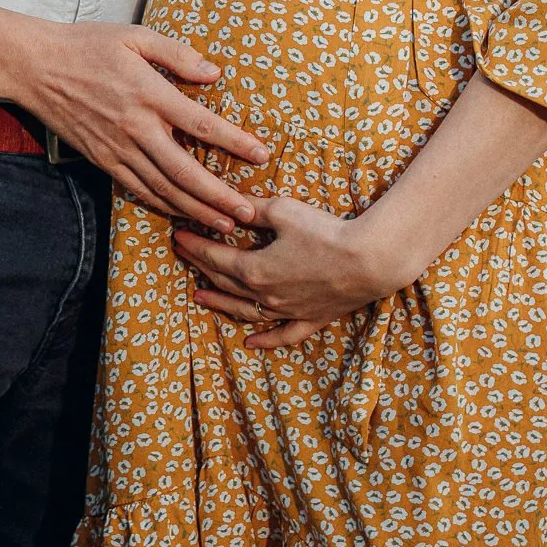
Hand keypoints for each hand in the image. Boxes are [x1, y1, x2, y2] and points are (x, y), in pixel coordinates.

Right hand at [23, 22, 270, 233]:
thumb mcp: (135, 37)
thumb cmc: (88, 45)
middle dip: (219, 196)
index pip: (201, 124)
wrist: (38, 67)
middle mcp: (135, 127)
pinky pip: (137, 189)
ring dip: (195, 209)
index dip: (234, 142)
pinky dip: (162, 205)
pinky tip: (181, 213)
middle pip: (185, 171)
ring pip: (162, 188)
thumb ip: (177, 54)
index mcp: (149, 94)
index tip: (261, 155)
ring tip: (224, 224)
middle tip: (248, 213)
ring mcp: (117, 148)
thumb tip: (214, 74)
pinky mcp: (102, 160)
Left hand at [173, 192, 408, 347]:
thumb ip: (253, 209)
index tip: (178, 236)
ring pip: (246, 311)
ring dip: (221, 303)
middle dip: (201, 267)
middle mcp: (266, 295)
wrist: (369, 260)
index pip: (214, 258)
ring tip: (199, 297)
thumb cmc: (325, 232)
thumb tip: (229, 203)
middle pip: (225, 282)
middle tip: (184, 255)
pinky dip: (265, 340)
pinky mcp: (311, 318)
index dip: (194, 246)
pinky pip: (283, 334)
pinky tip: (251, 343)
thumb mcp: (283, 211)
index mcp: (255, 269)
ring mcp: (288, 310)